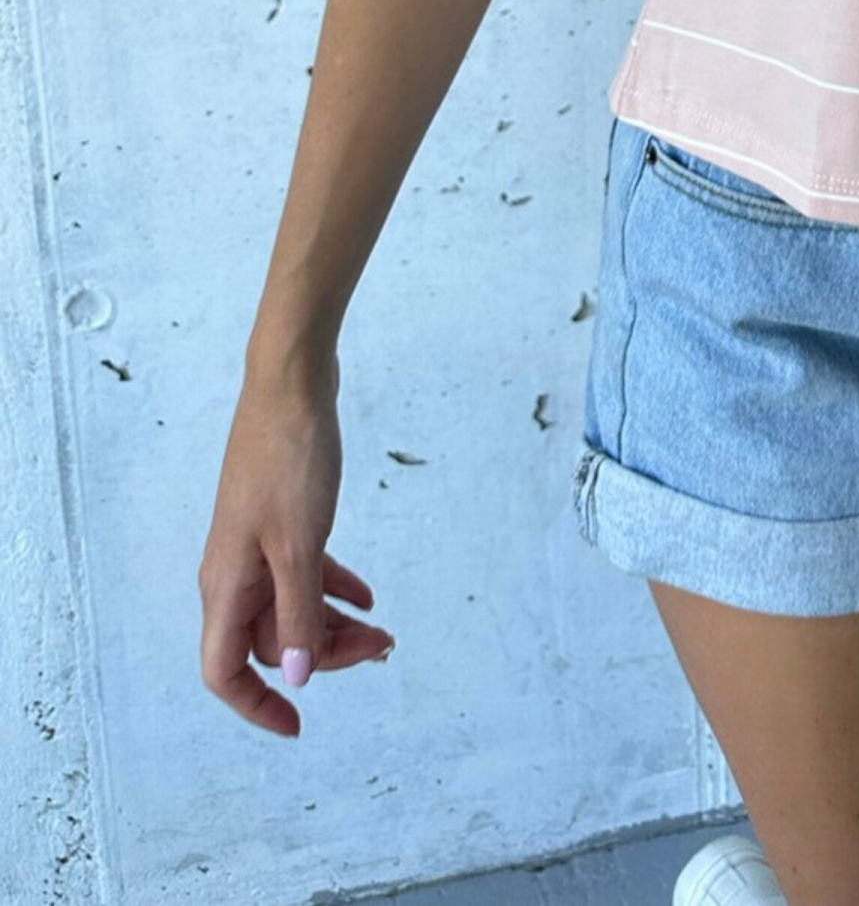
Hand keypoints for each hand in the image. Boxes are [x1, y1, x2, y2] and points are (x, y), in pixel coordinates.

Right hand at [198, 353, 397, 734]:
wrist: (293, 384)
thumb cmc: (290, 458)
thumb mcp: (300, 543)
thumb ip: (297, 613)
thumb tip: (295, 678)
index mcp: (226, 585)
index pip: (223, 671)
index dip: (256, 705)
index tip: (299, 724)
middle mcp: (233, 572)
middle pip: (269, 642)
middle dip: (322, 656)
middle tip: (381, 647)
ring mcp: (254, 544)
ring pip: (290, 607)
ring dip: (333, 625)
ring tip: (384, 629)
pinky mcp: (278, 520)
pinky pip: (302, 572)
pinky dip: (333, 587)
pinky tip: (367, 594)